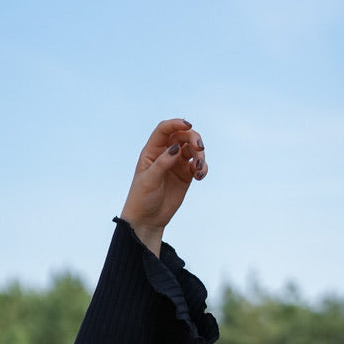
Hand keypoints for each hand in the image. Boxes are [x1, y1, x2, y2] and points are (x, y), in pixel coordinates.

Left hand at [120, 118, 206, 254]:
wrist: (147, 220)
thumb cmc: (142, 198)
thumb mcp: (149, 180)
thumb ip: (162, 162)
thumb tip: (176, 147)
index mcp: (152, 151)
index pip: (165, 130)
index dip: (176, 123)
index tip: (189, 125)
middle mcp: (166, 154)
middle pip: (183, 136)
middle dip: (194, 139)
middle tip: (200, 148)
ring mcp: (177, 164)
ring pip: (193, 150)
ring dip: (200, 156)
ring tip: (198, 170)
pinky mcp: (186, 176)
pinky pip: (198, 166)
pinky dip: (202, 168)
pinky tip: (199, 177)